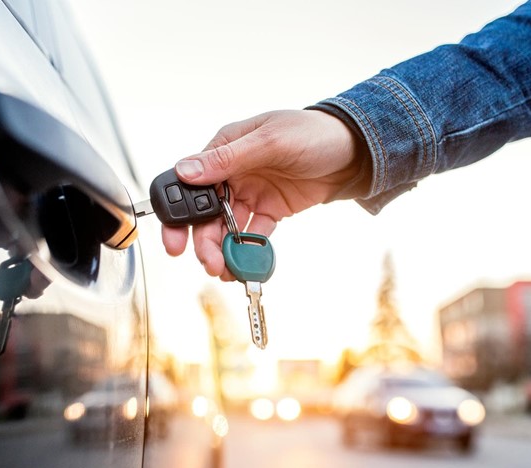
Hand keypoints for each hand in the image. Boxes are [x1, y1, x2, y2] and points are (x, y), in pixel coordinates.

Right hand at [161, 109, 360, 278]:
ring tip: (226, 271)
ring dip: (224, 250)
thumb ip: (227, 159)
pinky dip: (248, 250)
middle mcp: (233, 173)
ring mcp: (251, 193)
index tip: (175, 242)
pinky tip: (246, 265)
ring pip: (226, 228)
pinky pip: (253, 234)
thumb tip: (185, 170)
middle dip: (203, 241)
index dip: (179, 214)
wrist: (355, 151)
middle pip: (206, 213)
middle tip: (210, 263)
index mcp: (224, 149)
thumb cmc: (313, 133)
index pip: (190, 183)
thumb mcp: (269, 141)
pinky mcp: (270, 210)